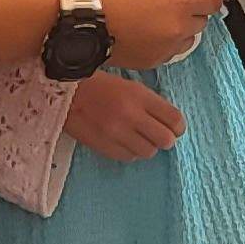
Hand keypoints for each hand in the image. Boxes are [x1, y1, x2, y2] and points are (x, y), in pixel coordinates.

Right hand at [63, 73, 185, 161]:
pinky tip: (125, 142)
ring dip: (147, 146)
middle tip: (159, 135)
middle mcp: (131, 116)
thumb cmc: (99, 86)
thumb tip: (169, 123)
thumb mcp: (130, 86)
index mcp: (140, 96)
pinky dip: (130, 152)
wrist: (65, 94)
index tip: (176, 128)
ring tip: (139, 138)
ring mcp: (117, 133)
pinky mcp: (104, 146)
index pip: (174, 119)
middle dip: (166, 139)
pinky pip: (129, 157)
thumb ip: (150, 103)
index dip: (179, 127)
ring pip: (148, 152)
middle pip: (165, 140)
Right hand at [89, 0, 219, 65]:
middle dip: (190, 13)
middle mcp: (179, 27)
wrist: (83, 18)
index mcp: (180, 1)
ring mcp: (167, 47)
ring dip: (179, 31)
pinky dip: (163, 45)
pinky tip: (143, 34)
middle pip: (201, 21)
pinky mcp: (154, 61)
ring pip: (187, 40)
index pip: (213, 1)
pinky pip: (168, 52)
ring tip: (154, 22)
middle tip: (170, 6)